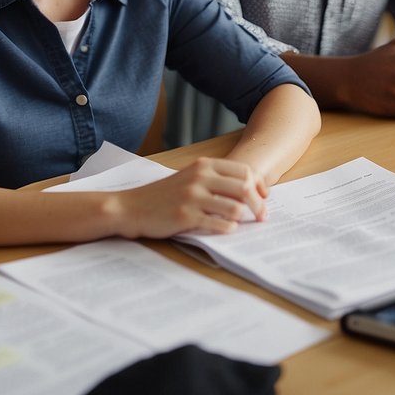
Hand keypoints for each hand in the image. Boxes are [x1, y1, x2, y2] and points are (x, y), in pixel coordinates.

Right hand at [112, 157, 268, 238]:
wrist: (130, 207)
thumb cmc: (162, 195)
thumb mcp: (188, 177)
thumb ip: (214, 180)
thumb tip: (247, 191)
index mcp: (203, 165)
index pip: (244, 171)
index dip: (259, 185)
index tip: (264, 197)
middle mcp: (200, 177)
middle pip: (244, 188)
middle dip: (259, 204)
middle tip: (263, 216)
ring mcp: (192, 197)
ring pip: (235, 207)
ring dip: (246, 218)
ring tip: (247, 225)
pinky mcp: (185, 216)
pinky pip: (218, 224)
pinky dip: (229, 228)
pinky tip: (229, 230)